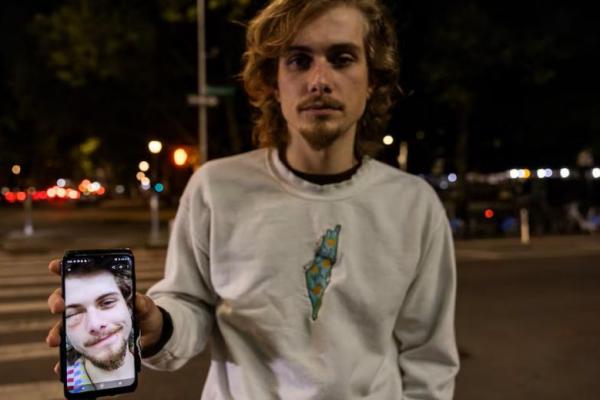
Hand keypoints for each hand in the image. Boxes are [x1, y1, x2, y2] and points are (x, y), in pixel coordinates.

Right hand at [46, 259, 163, 377]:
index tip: (54, 266)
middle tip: (58, 308)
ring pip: (63, 328)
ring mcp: (85, 326)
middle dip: (57, 302)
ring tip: (54, 341)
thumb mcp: (146, 307)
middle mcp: (87, 307)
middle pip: (65, 301)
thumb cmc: (145, 315)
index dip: (64, 269)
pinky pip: (71, 353)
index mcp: (99, 291)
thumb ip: (142, 303)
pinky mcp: (87, 345)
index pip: (78, 277)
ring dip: (55, 334)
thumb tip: (136, 300)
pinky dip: (63, 361)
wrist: (150, 337)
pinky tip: (61, 368)